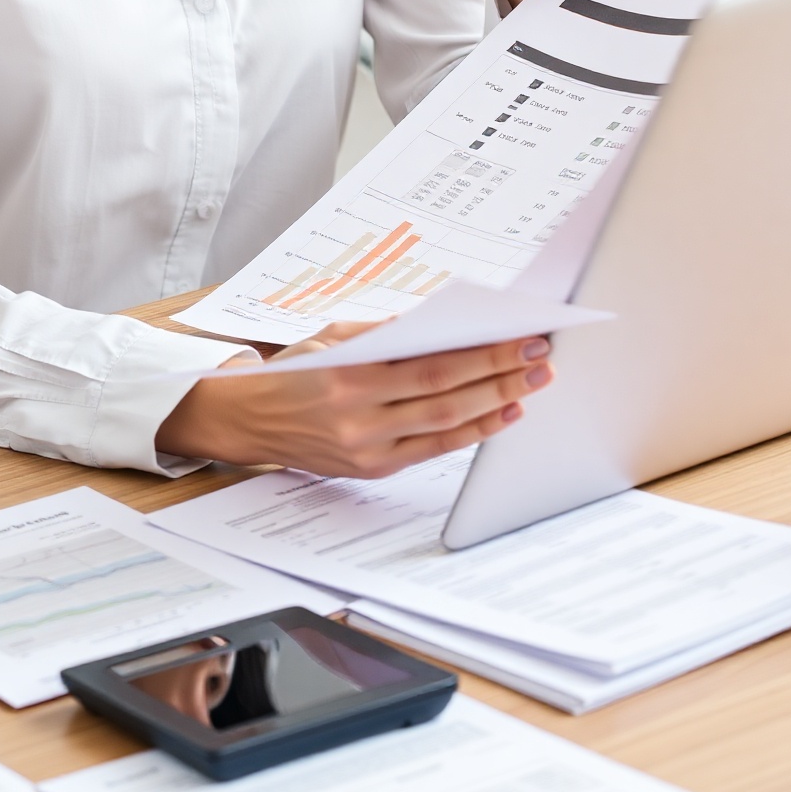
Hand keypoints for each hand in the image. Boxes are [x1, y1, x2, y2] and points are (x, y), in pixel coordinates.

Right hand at [155, 324, 552, 476]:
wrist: (249, 420)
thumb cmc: (294, 370)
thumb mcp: (331, 336)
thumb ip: (385, 332)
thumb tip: (446, 323)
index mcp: (347, 374)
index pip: (431, 363)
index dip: (482, 352)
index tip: (520, 335)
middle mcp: (359, 415)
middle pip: (447, 394)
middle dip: (501, 373)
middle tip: (541, 355)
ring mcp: (369, 448)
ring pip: (446, 424)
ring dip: (497, 402)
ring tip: (534, 382)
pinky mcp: (374, 468)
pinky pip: (434, 449)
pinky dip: (473, 432)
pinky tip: (503, 414)